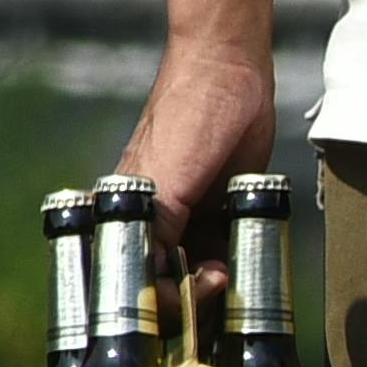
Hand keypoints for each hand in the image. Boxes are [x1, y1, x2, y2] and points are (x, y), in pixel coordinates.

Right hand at [117, 37, 278, 336]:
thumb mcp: (168, 177)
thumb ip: (159, 227)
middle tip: (215, 284)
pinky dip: (231, 260)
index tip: (185, 293)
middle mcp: (153, 215)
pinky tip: (242, 264)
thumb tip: (158, 273)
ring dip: (212, 281)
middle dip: (187, 292)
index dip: (155, 293)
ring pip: (193, 267)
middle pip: (162, 275)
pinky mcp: (218, 205)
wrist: (232, 73)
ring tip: (229, 276)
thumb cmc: (188, 113)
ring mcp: (187, 212)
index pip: (128, 271)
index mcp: (125, 208)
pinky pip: (221, 246)